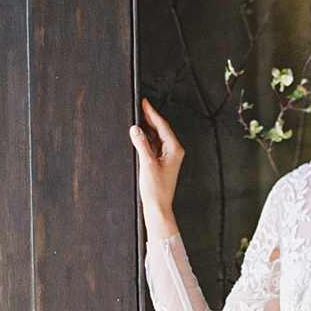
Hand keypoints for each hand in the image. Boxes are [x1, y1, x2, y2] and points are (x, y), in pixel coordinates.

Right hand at [129, 98, 181, 239]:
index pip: (162, 126)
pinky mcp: (162, 164)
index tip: (144, 103)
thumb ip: (141, 144)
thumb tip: (135, 129)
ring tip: (138, 117)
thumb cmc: (156, 190)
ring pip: (157, 138)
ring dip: (148, 129)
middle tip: (140, 106)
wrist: (158, 207)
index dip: (152, 113)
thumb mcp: (146, 164)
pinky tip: (139, 136)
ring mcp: (168, 158)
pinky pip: (155, 146)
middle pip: (161, 130)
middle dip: (150, 118)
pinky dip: (147, 140)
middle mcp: (174, 152)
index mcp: (174, 149)